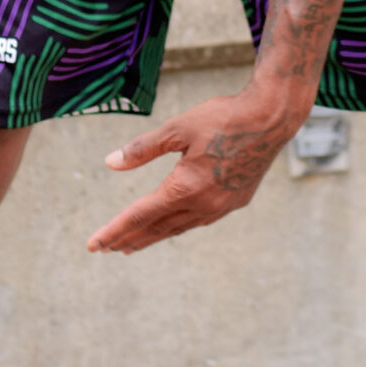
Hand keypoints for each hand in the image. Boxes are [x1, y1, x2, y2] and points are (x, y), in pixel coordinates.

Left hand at [86, 88, 307, 254]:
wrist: (271, 118)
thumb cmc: (223, 118)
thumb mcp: (178, 128)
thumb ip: (143, 149)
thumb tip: (110, 163)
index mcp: (185, 188)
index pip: (140, 215)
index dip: (114, 231)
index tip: (94, 244)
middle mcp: (203, 204)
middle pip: (157, 228)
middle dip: (129, 239)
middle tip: (106, 248)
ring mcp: (221, 206)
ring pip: (178, 227)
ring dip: (153, 236)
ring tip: (133, 244)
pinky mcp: (235, 201)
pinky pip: (199, 220)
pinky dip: (178, 225)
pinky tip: (172, 224)